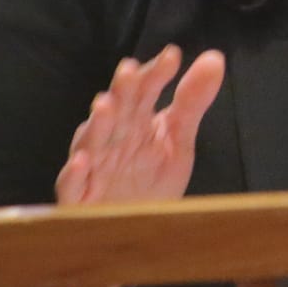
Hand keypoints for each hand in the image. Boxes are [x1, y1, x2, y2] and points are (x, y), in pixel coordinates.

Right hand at [54, 45, 224, 205]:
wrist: (135, 231)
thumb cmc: (152, 181)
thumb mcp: (179, 140)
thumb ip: (192, 101)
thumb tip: (215, 57)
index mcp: (135, 120)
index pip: (144, 90)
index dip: (156, 73)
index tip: (173, 55)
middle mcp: (112, 138)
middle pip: (116, 109)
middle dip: (122, 90)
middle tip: (130, 69)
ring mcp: (93, 167)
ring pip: (91, 142)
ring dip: (96, 124)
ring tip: (105, 105)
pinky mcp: (79, 199)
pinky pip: (72, 185)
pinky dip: (74, 173)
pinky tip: (82, 161)